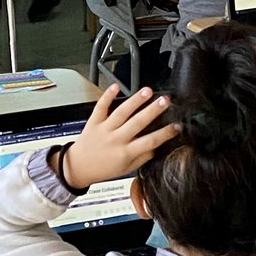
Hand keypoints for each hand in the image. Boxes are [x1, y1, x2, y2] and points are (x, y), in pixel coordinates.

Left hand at [60, 86, 177, 190]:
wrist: (78, 167)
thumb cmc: (102, 168)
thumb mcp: (126, 169)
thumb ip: (142, 157)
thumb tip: (156, 146)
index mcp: (125, 153)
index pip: (150, 142)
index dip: (165, 134)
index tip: (176, 126)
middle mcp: (116, 140)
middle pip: (137, 123)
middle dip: (153, 111)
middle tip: (165, 101)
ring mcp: (104, 129)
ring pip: (122, 112)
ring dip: (136, 101)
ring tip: (148, 91)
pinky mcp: (94, 122)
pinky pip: (101, 107)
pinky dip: (108, 95)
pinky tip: (117, 87)